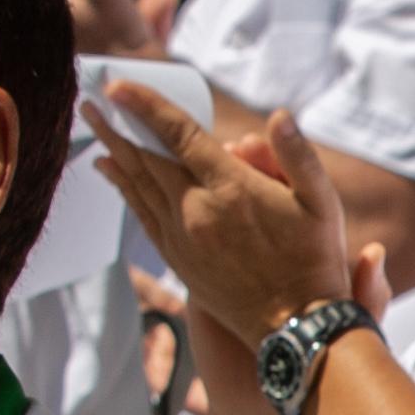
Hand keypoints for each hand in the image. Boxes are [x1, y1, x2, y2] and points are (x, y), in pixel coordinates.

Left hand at [89, 84, 351, 350]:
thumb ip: (298, 155)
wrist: (296, 328)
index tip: (118, 85)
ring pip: (138, 186)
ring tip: (94, 126)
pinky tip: (112, 172)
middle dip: (117, 124)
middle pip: (146, 158)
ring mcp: (183, 238)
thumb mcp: (322, 203)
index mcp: (232, 188)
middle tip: (92, 98)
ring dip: (113, 152)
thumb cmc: (315, 262)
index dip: (146, 106)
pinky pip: (143, 215)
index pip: (179, 134)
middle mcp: (198, 211)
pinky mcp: (178, 260)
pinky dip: (124, 189)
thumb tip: (278, 115)